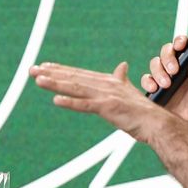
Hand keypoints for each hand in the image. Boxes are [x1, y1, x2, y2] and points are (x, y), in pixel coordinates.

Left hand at [30, 60, 169, 142]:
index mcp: (107, 81)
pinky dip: (71, 103)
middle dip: (51, 74)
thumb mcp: (128, 91)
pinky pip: (85, 105)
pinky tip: (56, 101)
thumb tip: (122, 65)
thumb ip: (121, 78)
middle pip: (73, 78)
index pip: (79, 73)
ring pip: (75, 88)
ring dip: (55, 84)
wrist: (156, 123)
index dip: (60, 69)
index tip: (44, 66)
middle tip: (32, 70)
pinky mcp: (108, 108)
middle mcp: (105, 84)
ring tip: (38, 80)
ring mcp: (106, 96)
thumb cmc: (141, 110)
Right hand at [142, 36, 187, 137]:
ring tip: (166, 85)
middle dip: (167, 59)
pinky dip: (147, 82)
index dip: (180, 43)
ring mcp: (166, 81)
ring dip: (158, 72)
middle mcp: (179, 72)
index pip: (185, 49)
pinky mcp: (156, 93)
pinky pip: (146, 81)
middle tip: (173, 71)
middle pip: (166, 53)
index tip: (180, 46)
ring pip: (154, 65)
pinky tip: (154, 89)